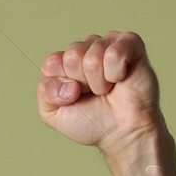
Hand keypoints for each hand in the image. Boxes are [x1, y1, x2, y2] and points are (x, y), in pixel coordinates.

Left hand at [37, 30, 162, 153]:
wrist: (123, 132)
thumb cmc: (91, 121)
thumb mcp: (53, 114)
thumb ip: (45, 93)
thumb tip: (67, 81)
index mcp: (63, 62)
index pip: (52, 63)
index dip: (62, 86)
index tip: (75, 96)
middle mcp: (85, 48)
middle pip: (72, 56)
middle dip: (82, 82)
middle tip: (94, 92)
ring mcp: (107, 43)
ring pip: (92, 56)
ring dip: (100, 82)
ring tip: (108, 88)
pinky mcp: (130, 43)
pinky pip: (114, 53)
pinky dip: (116, 73)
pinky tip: (120, 79)